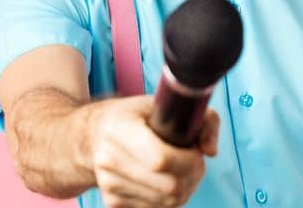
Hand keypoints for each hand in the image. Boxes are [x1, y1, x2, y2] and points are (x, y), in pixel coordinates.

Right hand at [87, 96, 220, 207]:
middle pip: (170, 187)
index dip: (188, 161)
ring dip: (185, 189)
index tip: (194, 151)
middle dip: (193, 176)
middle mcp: (108, 159)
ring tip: (180, 170)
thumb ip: (202, 119)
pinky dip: (169, 199)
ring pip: (168, 202)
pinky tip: (164, 181)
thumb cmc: (134, 117)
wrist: (93, 135)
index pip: (161, 160)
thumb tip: (210, 151)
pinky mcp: (112, 203)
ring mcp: (108, 184)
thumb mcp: (165, 104)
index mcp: (118, 128)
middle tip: (192, 162)